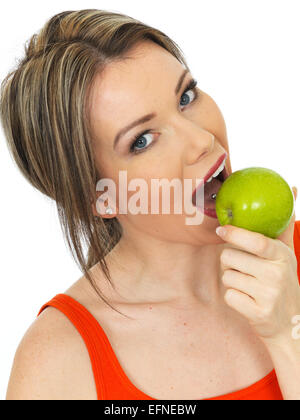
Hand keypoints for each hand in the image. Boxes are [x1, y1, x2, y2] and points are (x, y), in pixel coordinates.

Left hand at [216, 186, 299, 344]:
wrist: (290, 323)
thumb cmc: (282, 281)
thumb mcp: (286, 254)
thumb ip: (283, 225)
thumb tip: (291, 187)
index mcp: (282, 256)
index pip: (256, 241)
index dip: (236, 234)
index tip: (222, 230)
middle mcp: (276, 274)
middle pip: (229, 258)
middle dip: (231, 262)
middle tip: (245, 268)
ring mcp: (267, 295)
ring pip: (227, 277)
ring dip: (233, 280)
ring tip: (249, 284)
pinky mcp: (257, 312)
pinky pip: (228, 295)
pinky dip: (234, 297)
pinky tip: (249, 299)